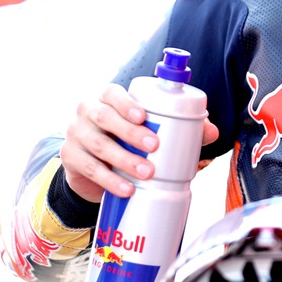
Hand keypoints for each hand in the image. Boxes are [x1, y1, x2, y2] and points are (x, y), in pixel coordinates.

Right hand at [60, 83, 218, 202]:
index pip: (112, 92)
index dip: (126, 102)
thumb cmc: (126, 141)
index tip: (144, 116)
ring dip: (124, 159)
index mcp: (106, 99)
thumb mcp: (148, 132)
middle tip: (154, 147)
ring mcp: (76, 134)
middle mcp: (87, 111)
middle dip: (130, 133)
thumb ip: (181, 128)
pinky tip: (125, 189)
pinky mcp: (70, 158)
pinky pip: (89, 168)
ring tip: (146, 173)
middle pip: (104, 117)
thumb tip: (211, 130)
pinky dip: (109, 180)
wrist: (94, 170)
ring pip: (98, 144)